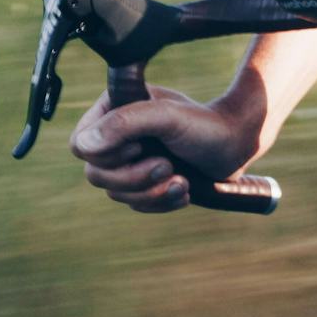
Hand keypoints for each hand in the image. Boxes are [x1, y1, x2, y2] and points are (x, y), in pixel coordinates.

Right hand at [70, 86, 259, 212]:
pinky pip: (136, 205)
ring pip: (116, 193)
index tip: (139, 146)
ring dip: (151, 192)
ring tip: (181, 180)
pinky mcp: (145, 183)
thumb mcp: (165, 117)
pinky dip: (160, 202)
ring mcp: (130, 162)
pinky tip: (183, 190)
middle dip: (134, 177)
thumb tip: (85, 146)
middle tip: (167, 165)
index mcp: (114, 111)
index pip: (81, 145)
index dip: (107, 155)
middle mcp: (117, 137)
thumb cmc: (204, 124)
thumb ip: (124, 123)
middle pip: (96, 175)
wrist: (235, 144)